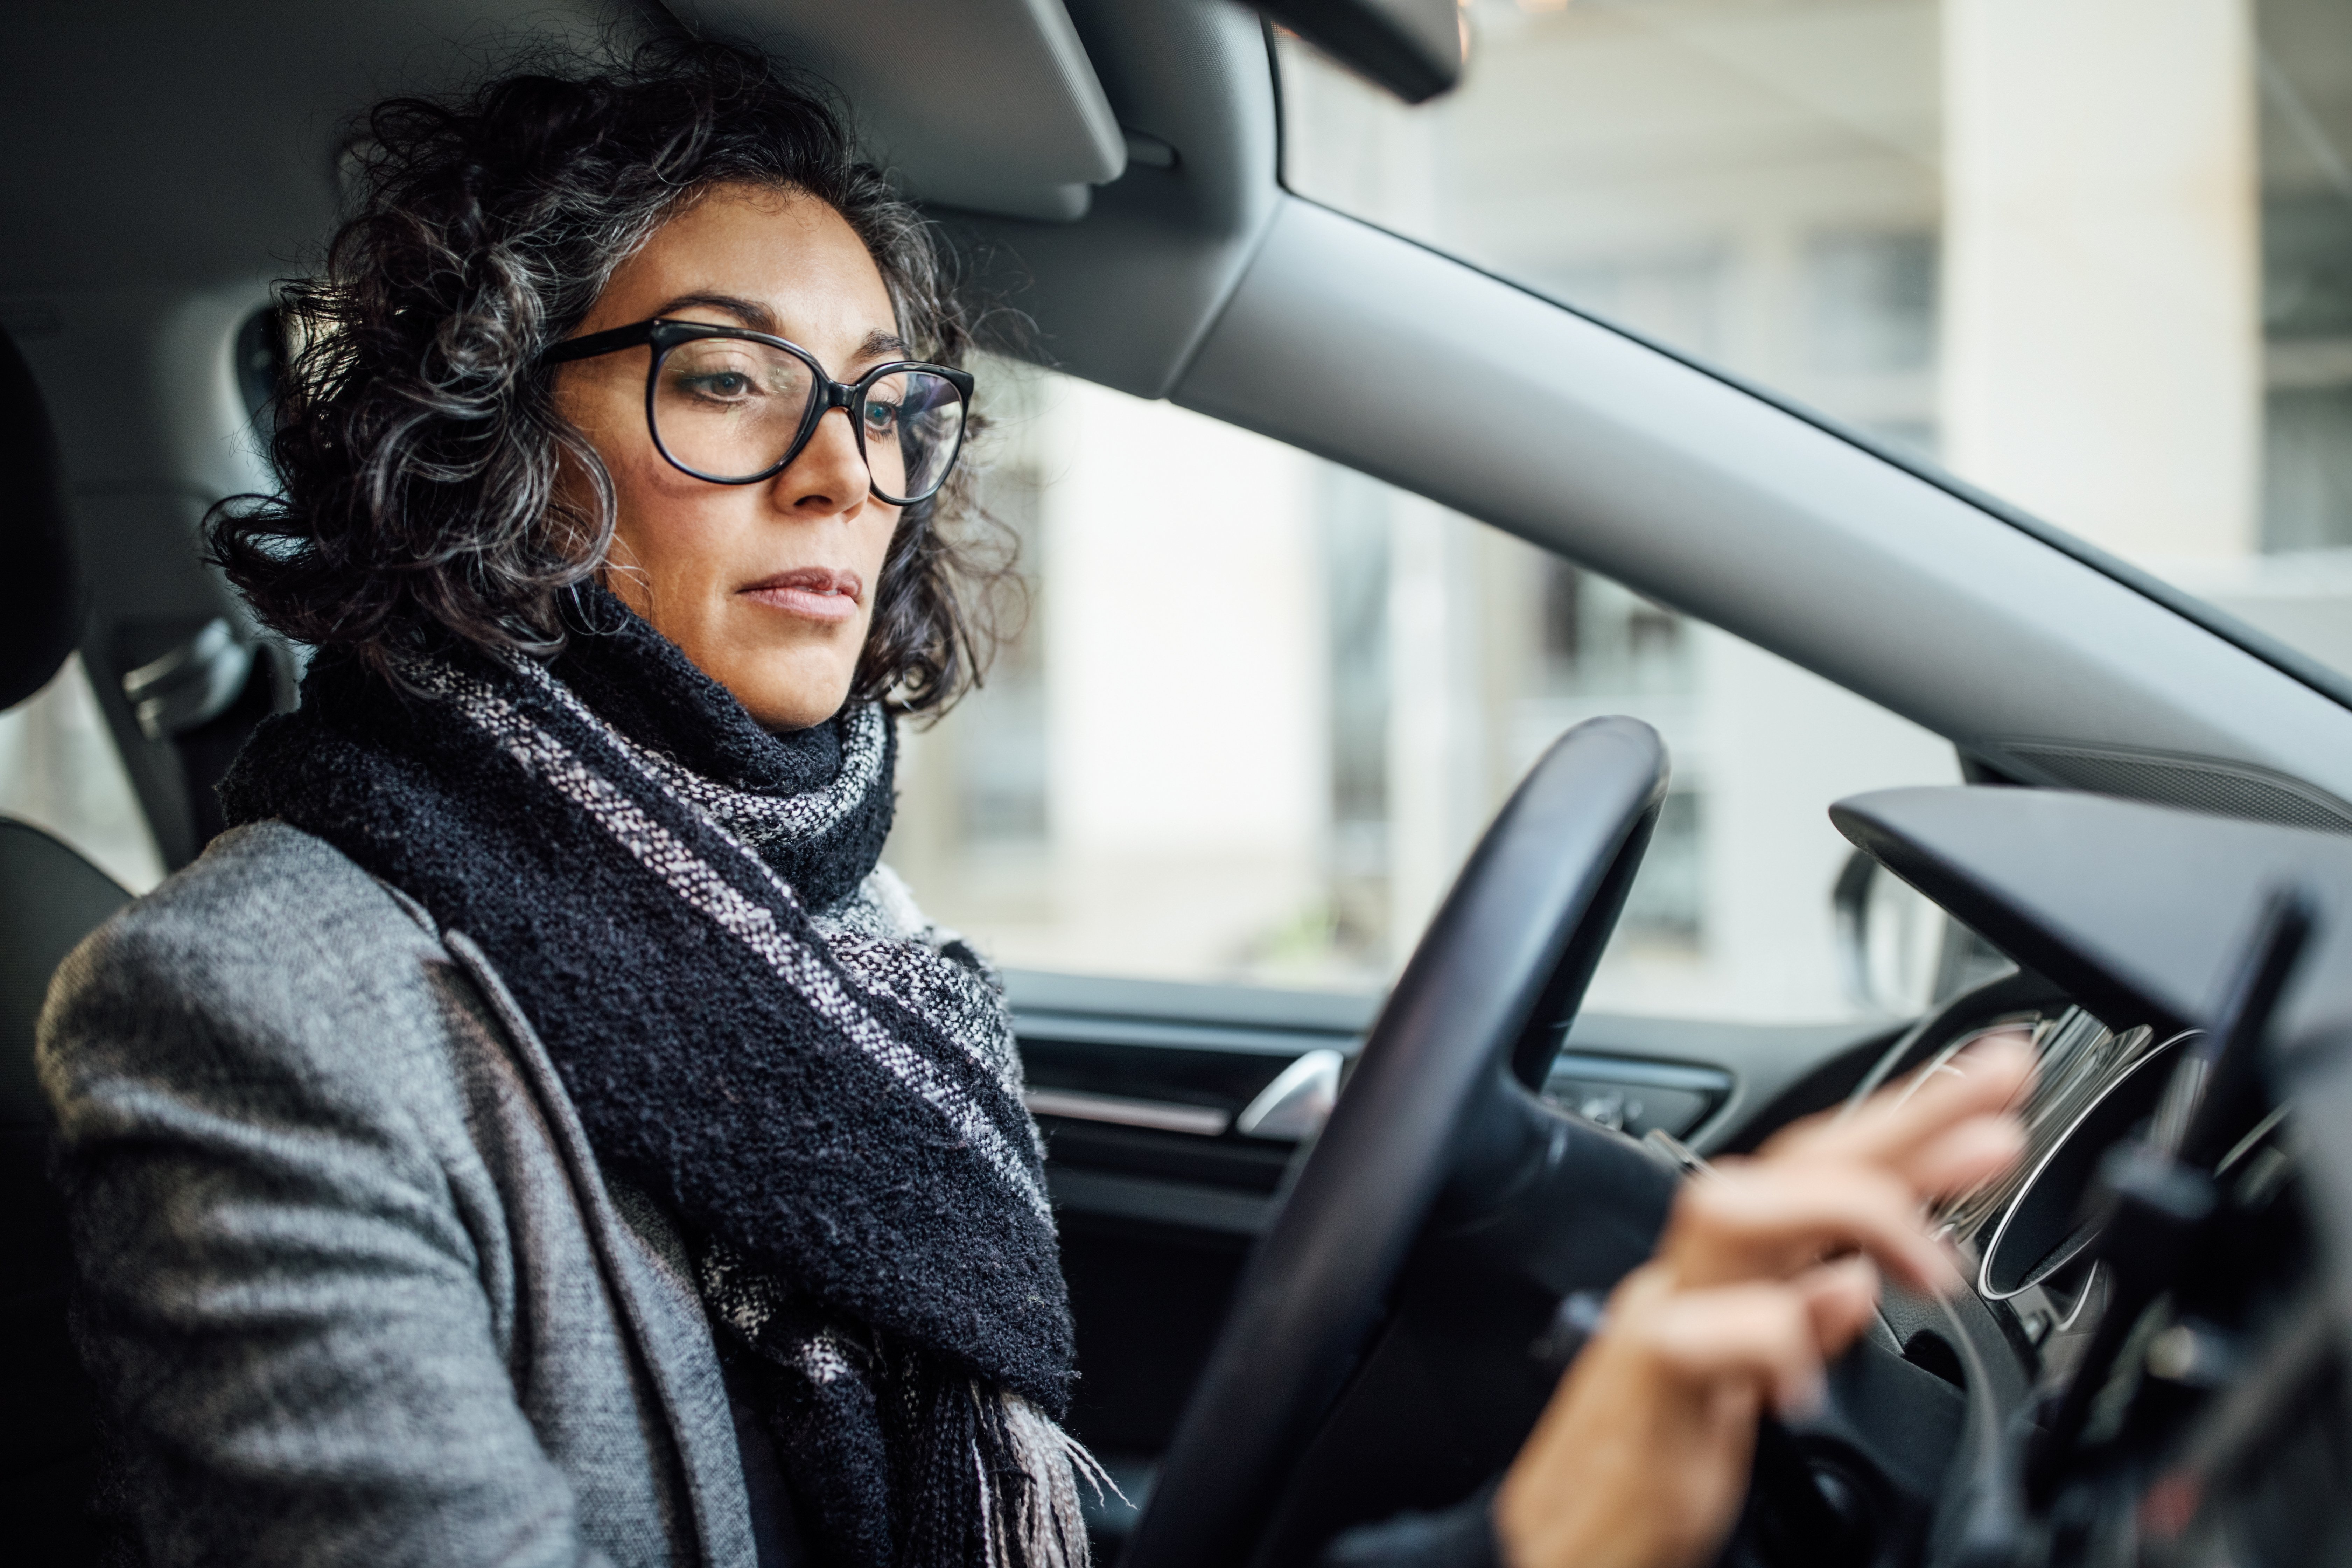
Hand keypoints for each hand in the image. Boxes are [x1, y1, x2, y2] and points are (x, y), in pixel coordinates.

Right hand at [1492, 1034, 2033, 1567]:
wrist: (1553, 1555)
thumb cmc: (1642, 1474)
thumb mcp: (1746, 1395)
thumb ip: (1796, 1326)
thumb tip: (1851, 1280)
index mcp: (1727, 1281)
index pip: (1818, 1175)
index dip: (1909, 1126)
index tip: (1993, 1090)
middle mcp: (1690, 1280)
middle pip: (1787, 1166)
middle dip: (1900, 1119)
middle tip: (1998, 1089)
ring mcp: (1656, 1323)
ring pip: (1729, 1213)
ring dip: (1840, 1209)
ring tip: (1934, 1258)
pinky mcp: (1637, 1388)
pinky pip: (1691, 1336)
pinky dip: (1764, 1338)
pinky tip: (1811, 1376)